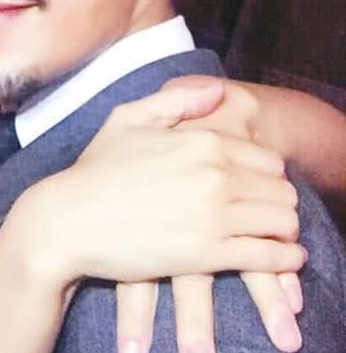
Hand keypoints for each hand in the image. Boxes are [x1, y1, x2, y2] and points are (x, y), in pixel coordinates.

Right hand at [28, 80, 303, 293]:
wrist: (66, 222)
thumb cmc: (92, 171)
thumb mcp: (126, 119)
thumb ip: (176, 100)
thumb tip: (219, 92)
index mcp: (203, 140)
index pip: (267, 158)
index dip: (268, 176)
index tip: (259, 190)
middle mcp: (216, 173)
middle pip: (282, 190)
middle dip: (281, 203)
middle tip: (270, 216)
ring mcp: (213, 214)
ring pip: (282, 221)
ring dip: (286, 231)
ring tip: (280, 239)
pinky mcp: (206, 253)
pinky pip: (267, 256)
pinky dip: (285, 259)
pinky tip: (286, 260)